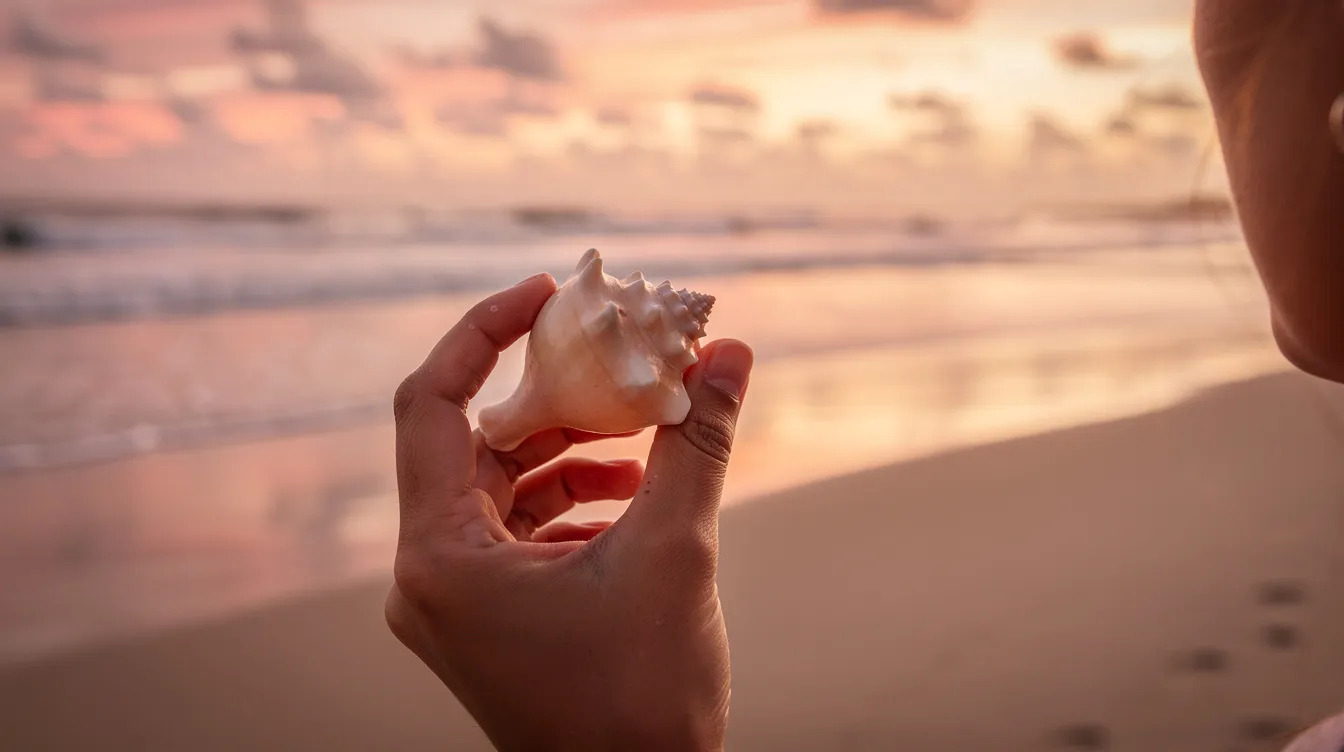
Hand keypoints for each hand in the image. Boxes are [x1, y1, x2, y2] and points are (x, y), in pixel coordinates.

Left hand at [385, 273, 754, 751]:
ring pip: (501, 487)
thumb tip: (728, 354)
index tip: (547, 294)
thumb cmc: (643, 703)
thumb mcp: (675, 555)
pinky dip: (572, 501)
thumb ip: (697, 444)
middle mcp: (429, 578)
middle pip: (473, 444)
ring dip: (570, 451)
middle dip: (551, 397)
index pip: (431, 405)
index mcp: (440, 558)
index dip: (482, 333)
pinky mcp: (489, 619)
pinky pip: (519, 530)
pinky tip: (635, 495)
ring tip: (645, 437)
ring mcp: (456, 603)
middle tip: (616, 357)